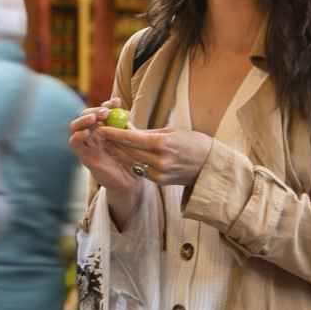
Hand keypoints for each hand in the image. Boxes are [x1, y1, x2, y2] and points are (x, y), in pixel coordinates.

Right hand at [68, 99, 139, 196]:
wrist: (131, 181)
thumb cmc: (132, 159)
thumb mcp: (129, 138)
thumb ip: (123, 123)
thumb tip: (120, 106)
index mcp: (103, 128)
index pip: (98, 111)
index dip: (105, 104)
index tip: (115, 102)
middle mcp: (92, 135)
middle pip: (84, 116)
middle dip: (94, 110)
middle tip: (105, 111)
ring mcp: (87, 146)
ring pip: (75, 128)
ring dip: (83, 120)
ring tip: (95, 118)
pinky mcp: (84, 157)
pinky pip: (74, 144)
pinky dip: (77, 136)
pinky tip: (86, 132)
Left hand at [97, 125, 213, 187]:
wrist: (211, 167)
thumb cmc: (194, 143)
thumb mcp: (172, 132)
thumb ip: (149, 132)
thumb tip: (128, 127)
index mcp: (162, 144)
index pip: (131, 138)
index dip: (114, 133)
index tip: (101, 127)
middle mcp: (159, 160)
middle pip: (127, 151)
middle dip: (112, 143)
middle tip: (99, 134)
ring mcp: (159, 173)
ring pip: (131, 162)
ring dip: (117, 153)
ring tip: (106, 144)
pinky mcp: (159, 182)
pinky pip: (139, 171)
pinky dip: (129, 162)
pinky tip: (121, 156)